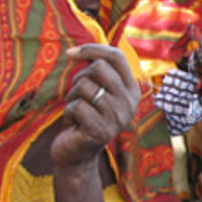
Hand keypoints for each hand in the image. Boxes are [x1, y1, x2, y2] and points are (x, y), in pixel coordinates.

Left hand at [51, 44, 141, 169]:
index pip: (116, 57)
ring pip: (85, 86)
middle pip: (99, 68)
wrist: (78, 152)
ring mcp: (117, 118)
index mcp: (132, 91)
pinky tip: (74, 122)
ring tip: (77, 110)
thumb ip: (97, 71)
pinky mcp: (101, 131)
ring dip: (73, 96)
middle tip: (78, 94)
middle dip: (80, 77)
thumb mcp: (96, 90)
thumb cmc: (84, 116)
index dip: (92, 49)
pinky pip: (77, 105)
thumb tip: (77, 50)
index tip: (71, 53)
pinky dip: (70, 111)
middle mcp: (129, 104)